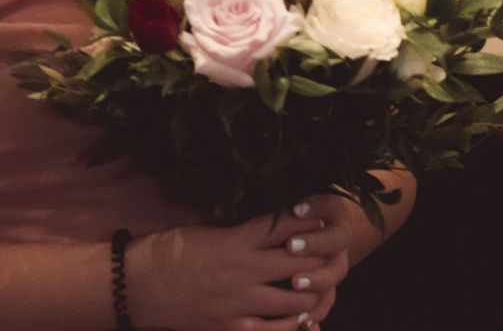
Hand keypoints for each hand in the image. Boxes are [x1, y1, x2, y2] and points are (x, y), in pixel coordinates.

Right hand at [126, 196, 350, 330]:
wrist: (133, 286)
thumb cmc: (167, 251)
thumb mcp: (207, 229)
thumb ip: (239, 227)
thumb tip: (267, 217)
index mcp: (238, 240)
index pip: (286, 226)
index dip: (310, 221)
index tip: (325, 217)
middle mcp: (243, 271)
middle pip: (299, 261)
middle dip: (321, 257)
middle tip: (334, 254)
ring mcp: (236, 302)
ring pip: (291, 299)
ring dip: (312, 293)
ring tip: (323, 287)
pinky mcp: (225, 327)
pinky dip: (288, 326)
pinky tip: (302, 321)